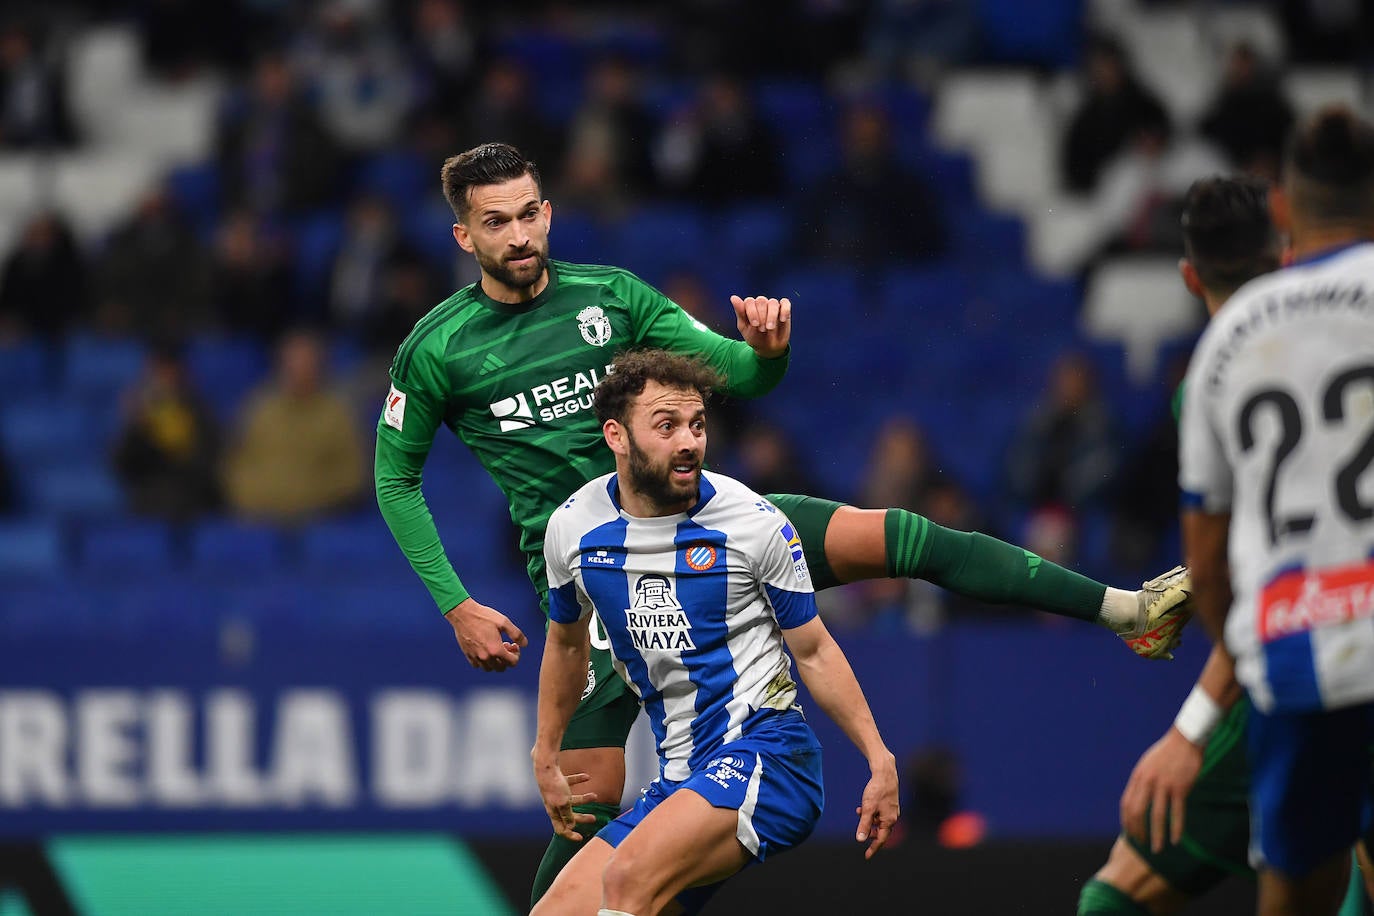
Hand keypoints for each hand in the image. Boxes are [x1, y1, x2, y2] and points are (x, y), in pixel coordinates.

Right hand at [444, 598, 526, 671]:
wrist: (463, 614)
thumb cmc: (483, 616)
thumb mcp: (504, 622)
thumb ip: (516, 634)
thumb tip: (525, 644)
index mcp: (496, 649)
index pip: (512, 662)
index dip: (516, 655)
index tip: (514, 645)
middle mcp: (486, 657)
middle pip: (501, 668)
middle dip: (506, 659)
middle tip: (505, 646)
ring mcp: (476, 657)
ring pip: (489, 668)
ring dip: (495, 662)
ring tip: (495, 649)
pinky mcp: (468, 655)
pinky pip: (477, 665)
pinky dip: (483, 662)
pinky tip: (484, 650)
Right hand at [534, 764, 599, 840]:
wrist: (546, 767)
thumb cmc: (555, 786)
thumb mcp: (564, 804)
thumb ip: (568, 815)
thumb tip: (571, 827)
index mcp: (554, 812)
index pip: (560, 829)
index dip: (570, 835)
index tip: (581, 837)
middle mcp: (554, 804)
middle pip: (569, 815)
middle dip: (581, 818)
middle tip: (594, 818)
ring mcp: (556, 793)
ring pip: (572, 799)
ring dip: (584, 798)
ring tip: (595, 796)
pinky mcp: (558, 781)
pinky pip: (570, 782)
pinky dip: (578, 780)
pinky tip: (587, 776)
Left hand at [731, 294, 790, 358]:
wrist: (768, 348)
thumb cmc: (755, 337)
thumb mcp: (745, 327)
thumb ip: (740, 312)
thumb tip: (733, 297)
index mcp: (750, 307)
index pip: (749, 301)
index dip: (752, 312)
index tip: (754, 325)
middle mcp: (761, 304)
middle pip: (761, 300)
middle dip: (761, 315)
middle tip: (762, 329)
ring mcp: (773, 306)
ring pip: (773, 302)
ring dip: (772, 315)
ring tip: (770, 328)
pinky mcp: (784, 309)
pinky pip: (785, 303)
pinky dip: (784, 310)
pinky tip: (782, 320)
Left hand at [854, 753, 899, 859]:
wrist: (885, 773)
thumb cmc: (877, 790)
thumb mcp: (868, 808)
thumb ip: (864, 825)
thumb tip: (860, 840)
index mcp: (889, 821)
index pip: (880, 840)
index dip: (873, 848)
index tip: (866, 856)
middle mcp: (893, 817)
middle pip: (881, 832)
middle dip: (870, 833)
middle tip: (861, 834)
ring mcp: (892, 810)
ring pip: (879, 821)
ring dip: (869, 821)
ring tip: (859, 814)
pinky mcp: (890, 803)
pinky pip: (880, 813)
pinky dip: (872, 813)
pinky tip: (863, 807)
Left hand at [1121, 727, 1203, 852]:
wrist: (1185, 739)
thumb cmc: (1166, 753)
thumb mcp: (1147, 765)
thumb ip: (1142, 781)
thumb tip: (1138, 799)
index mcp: (1138, 777)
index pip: (1126, 804)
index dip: (1127, 821)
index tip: (1130, 834)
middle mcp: (1148, 782)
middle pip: (1137, 812)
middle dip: (1138, 831)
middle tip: (1142, 845)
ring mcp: (1164, 785)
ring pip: (1157, 816)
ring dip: (1156, 835)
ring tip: (1157, 849)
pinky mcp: (1181, 787)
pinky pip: (1177, 812)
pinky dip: (1176, 828)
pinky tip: (1176, 840)